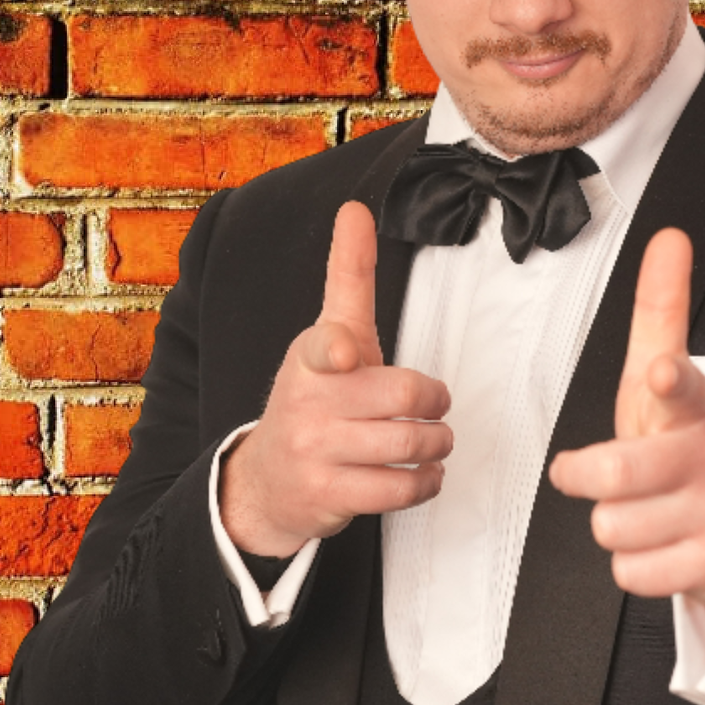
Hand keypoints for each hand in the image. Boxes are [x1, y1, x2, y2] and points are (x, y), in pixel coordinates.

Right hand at [220, 200, 453, 557]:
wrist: (268, 479)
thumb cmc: (315, 398)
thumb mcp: (327, 335)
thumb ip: (348, 277)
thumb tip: (354, 209)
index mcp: (311, 355)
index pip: (324, 345)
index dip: (337, 350)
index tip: (345, 355)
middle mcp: (307, 401)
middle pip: (401, 397)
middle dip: (434, 404)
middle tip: (435, 408)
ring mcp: (314, 451)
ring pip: (406, 444)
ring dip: (436, 444)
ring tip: (433, 441)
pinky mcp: (329, 495)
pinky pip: (398, 489)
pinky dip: (425, 482)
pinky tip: (423, 473)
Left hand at [549, 227, 704, 641]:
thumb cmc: (688, 444)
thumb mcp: (669, 380)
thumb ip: (662, 312)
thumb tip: (669, 238)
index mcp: (697, 407)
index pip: (685, 388)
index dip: (669, 381)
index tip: (660, 372)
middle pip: (615, 476)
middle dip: (588, 480)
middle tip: (599, 475)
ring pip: (613, 527)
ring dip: (615, 524)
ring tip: (645, 511)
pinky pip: (631, 573)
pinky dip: (634, 566)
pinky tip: (661, 548)